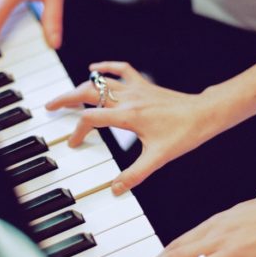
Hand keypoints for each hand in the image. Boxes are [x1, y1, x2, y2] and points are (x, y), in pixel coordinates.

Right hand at [46, 61, 215, 193]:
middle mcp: (128, 99)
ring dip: (81, 86)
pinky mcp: (144, 85)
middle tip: (50, 107)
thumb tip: (116, 189)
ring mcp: (136, 89)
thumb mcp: (158, 158)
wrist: (205, 114)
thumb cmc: (184, 133)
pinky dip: (105, 67)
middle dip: (66, 99)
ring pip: (100, 82)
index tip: (74, 143)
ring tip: (66, 94)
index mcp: (128, 116)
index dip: (77, 132)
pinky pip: (121, 69)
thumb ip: (134, 175)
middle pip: (88, 93)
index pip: (91, 120)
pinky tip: (94, 67)